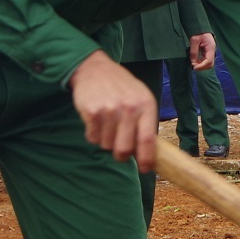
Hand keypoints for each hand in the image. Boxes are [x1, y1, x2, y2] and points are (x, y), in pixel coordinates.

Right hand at [68, 50, 158, 170]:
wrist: (95, 69)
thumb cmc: (122, 88)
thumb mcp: (141, 99)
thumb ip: (145, 123)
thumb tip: (148, 154)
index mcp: (146, 106)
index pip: (148, 140)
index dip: (147, 159)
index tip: (145, 169)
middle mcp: (129, 108)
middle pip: (125, 149)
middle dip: (121, 154)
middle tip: (119, 149)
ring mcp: (109, 110)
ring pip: (107, 146)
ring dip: (106, 141)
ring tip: (107, 124)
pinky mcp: (91, 112)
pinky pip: (92, 138)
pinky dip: (93, 134)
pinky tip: (96, 120)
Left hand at [189, 32, 216, 70]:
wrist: (202, 30)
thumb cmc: (199, 33)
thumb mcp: (194, 40)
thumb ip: (193, 51)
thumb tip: (193, 62)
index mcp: (211, 48)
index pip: (209, 61)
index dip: (201, 66)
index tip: (194, 67)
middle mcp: (212, 52)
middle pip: (210, 64)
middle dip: (202, 67)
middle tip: (193, 66)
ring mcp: (211, 53)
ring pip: (208, 64)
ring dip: (201, 66)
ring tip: (193, 64)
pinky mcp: (208, 54)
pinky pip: (206, 61)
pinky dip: (201, 63)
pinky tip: (195, 62)